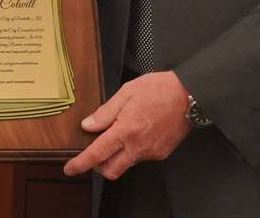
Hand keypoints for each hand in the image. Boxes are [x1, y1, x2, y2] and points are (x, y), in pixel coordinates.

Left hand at [63, 71, 192, 179]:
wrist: (189, 94)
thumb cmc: (160, 89)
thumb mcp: (127, 92)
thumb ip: (106, 112)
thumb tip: (89, 125)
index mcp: (126, 130)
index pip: (97, 153)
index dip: (81, 163)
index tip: (71, 168)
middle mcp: (138, 146)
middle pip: (111, 170)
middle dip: (99, 165)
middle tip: (97, 151)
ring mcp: (151, 152)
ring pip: (127, 164)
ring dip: (118, 156)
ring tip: (123, 133)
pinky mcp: (161, 153)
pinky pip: (141, 158)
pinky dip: (134, 150)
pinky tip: (139, 133)